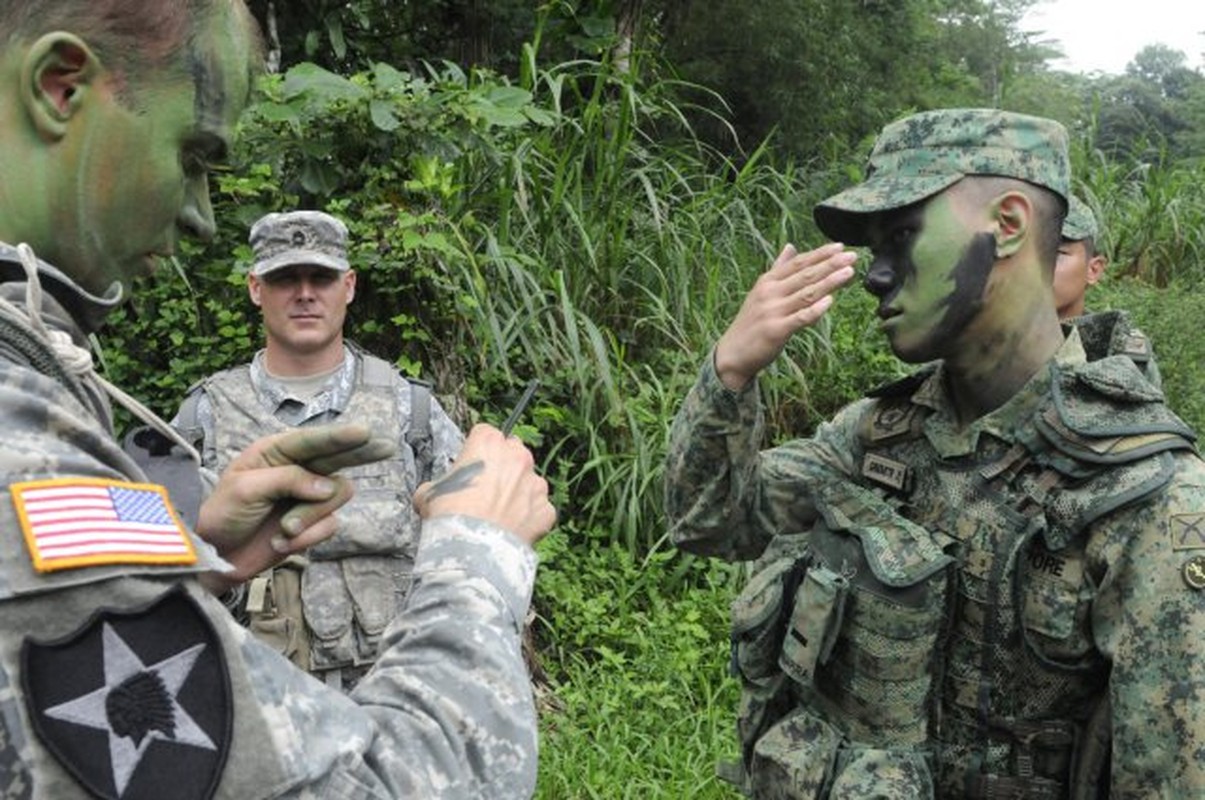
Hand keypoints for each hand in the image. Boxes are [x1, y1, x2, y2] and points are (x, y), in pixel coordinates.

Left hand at [195, 423, 394, 591]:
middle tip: (385, 446)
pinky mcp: (312, 524)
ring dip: (311, 516)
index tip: (363, 432)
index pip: (312, 441)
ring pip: (336, 497)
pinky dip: (306, 537)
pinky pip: (329, 526)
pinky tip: (280, 543)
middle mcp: (297, 470)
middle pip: (339, 458)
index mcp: (275, 452)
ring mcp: (307, 498)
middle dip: (361, 452)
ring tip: (284, 530)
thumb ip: (288, 480)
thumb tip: (327, 486)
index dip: (339, 437)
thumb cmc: (222, 514)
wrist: (215, 557)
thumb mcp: (246, 489)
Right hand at [414, 423, 554, 545]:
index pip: (485, 434)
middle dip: (502, 467)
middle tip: (486, 490)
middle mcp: (517, 457)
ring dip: (518, 492)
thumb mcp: (428, 493)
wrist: (471, 550)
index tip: (470, 466)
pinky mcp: (546, 509)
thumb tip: (433, 494)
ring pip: (529, 481)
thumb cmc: (450, 517)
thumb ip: (437, 484)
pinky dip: (529, 517)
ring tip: (499, 514)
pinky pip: (539, 509)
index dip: (476, 451)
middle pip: (514, 452)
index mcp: (488, 443)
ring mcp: (535, 483)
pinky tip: (511, 529)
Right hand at [714, 242, 856, 389]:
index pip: (798, 263)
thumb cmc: (752, 322)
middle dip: (830, 264)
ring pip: (806, 293)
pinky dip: (815, 309)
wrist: (733, 353)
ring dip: (829, 282)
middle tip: (852, 256)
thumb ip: (779, 269)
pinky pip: (800, 318)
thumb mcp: (762, 291)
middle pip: (805, 275)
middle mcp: (770, 292)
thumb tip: (791, 246)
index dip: (820, 254)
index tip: (841, 247)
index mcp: (768, 281)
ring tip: (849, 273)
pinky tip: (830, 301)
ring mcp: (772, 311)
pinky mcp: (776, 330)